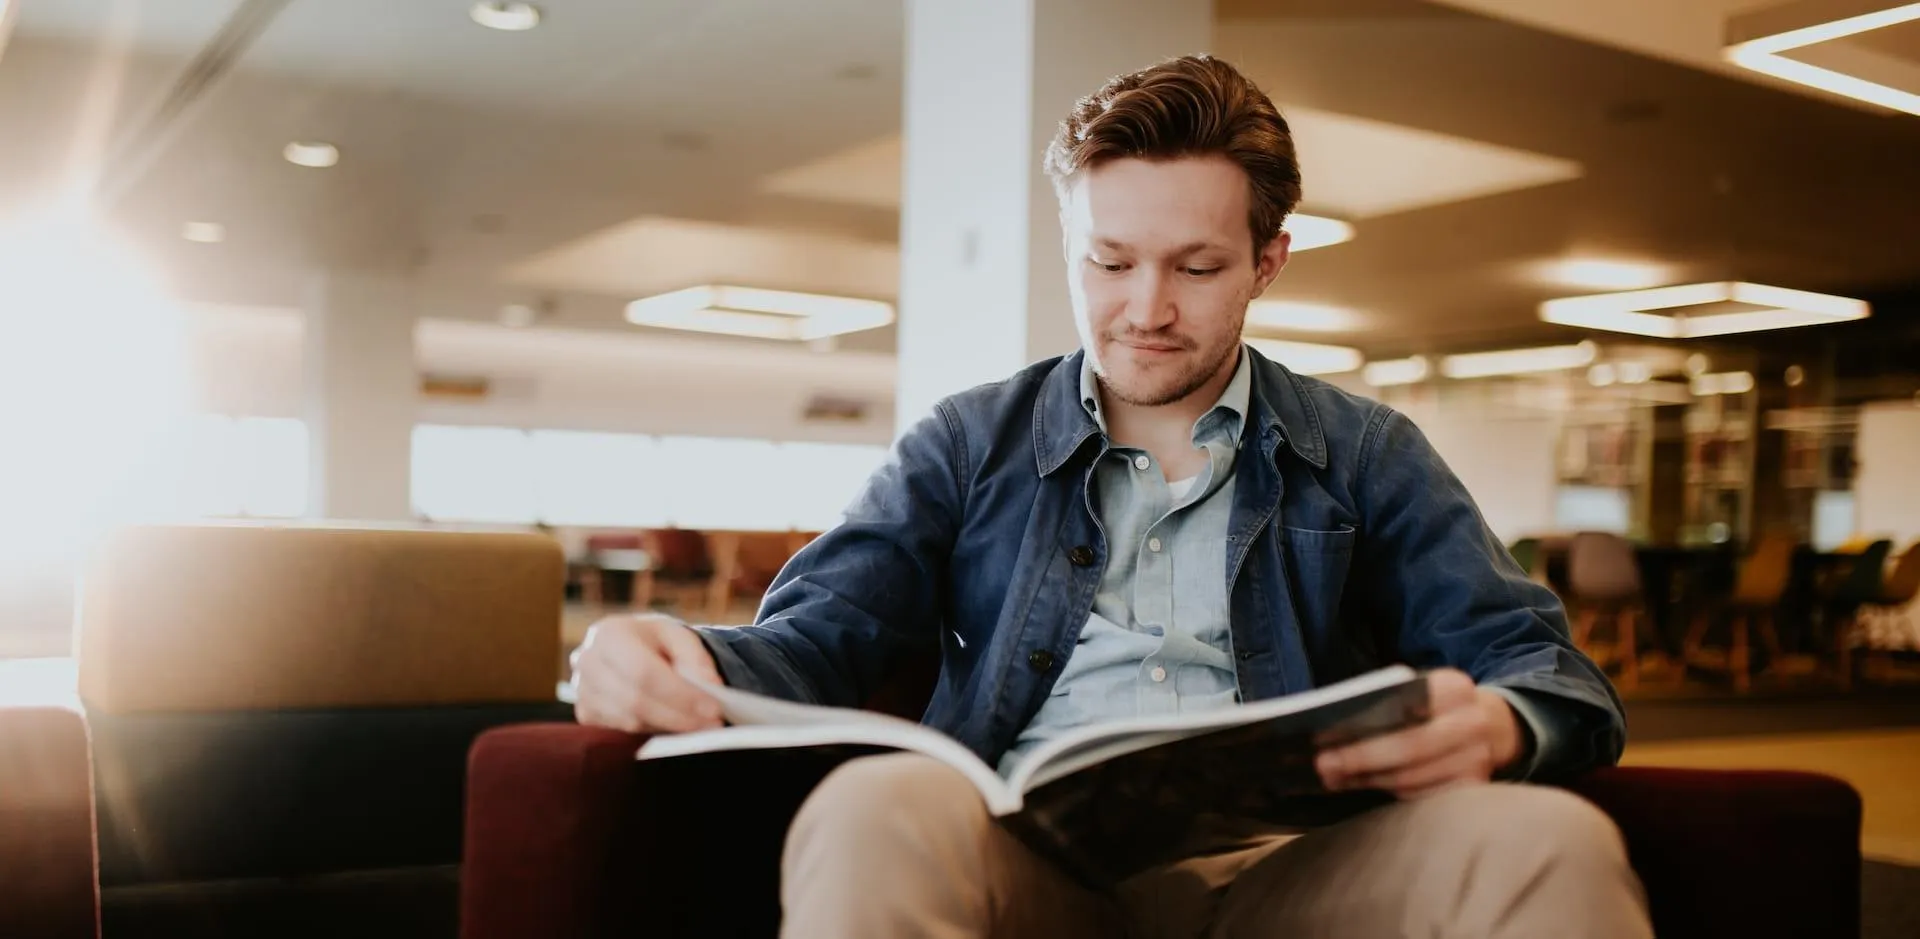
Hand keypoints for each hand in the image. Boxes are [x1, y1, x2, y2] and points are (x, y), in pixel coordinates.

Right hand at [571, 613, 724, 733]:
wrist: (624, 647)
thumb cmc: (653, 640)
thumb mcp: (678, 636)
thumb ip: (697, 658)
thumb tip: (711, 687)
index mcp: (609, 634)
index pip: (644, 671)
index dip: (680, 694)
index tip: (713, 709)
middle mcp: (587, 662)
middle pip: (635, 700)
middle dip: (679, 716)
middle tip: (712, 723)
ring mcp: (581, 690)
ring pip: (629, 720)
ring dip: (669, 727)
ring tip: (700, 726)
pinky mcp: (585, 714)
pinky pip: (622, 731)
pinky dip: (652, 730)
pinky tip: (674, 725)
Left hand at [1314, 668, 1522, 799]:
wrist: (1492, 726)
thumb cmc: (1437, 706)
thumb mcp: (1420, 690)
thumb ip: (1387, 700)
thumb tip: (1333, 728)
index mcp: (1453, 688)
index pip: (1404, 710)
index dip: (1363, 728)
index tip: (1323, 737)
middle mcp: (1472, 723)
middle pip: (1408, 748)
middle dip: (1360, 759)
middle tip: (1323, 766)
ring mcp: (1478, 759)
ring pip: (1413, 778)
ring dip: (1369, 780)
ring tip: (1335, 778)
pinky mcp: (1475, 788)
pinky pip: (1422, 797)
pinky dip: (1390, 794)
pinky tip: (1365, 786)